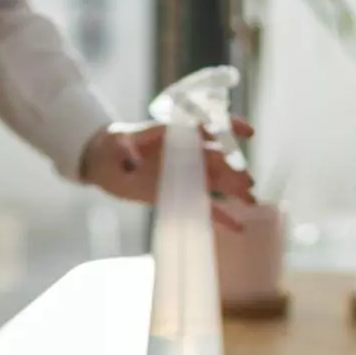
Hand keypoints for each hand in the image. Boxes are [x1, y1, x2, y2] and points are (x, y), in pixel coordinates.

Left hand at [80, 118, 257, 229]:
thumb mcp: (117, 143)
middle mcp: (187, 153)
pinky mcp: (182, 194)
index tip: (248, 132)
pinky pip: (205, 206)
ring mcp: (187, 174)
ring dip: (236, 190)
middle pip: (218, 160)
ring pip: (218, 182)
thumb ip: (127, 146)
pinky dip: (222, 216)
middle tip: (248, 184)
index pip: (208, 128)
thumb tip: (133, 153)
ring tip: (251, 201)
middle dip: (234, 170)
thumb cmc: (111, 146)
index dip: (230, 128)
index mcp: (175, 135)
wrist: (104, 161)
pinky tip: (238, 227)